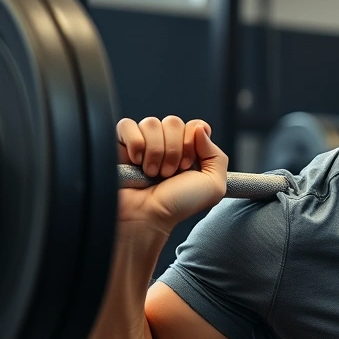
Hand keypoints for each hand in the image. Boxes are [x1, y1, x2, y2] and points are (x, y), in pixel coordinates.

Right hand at [116, 116, 227, 231]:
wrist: (146, 216)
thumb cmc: (177, 205)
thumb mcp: (212, 186)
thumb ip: (217, 156)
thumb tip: (200, 129)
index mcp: (190, 150)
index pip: (195, 125)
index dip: (192, 143)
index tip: (187, 166)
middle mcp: (167, 143)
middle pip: (173, 122)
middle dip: (174, 150)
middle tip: (169, 173)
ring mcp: (144, 142)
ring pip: (151, 123)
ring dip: (155, 152)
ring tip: (153, 173)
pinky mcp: (121, 143)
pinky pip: (128, 125)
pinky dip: (134, 144)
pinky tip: (136, 162)